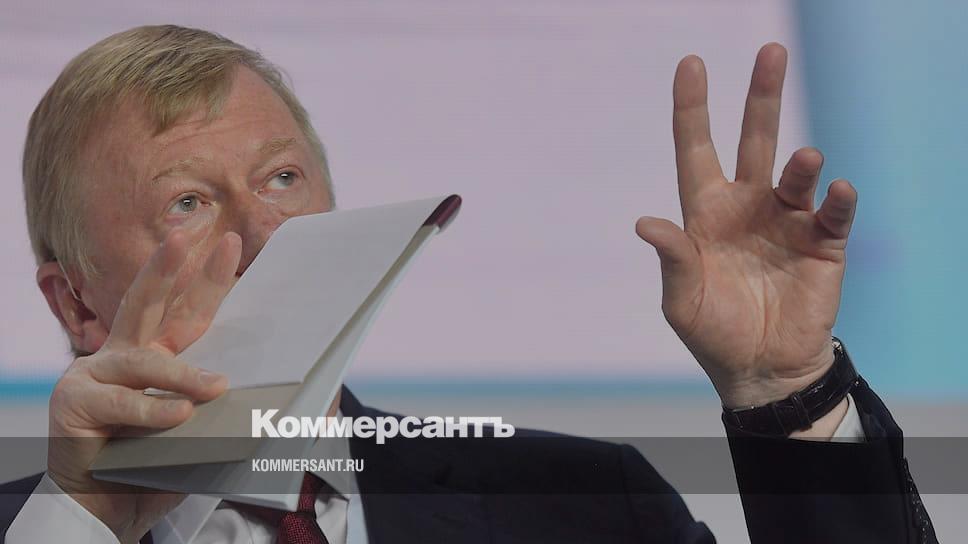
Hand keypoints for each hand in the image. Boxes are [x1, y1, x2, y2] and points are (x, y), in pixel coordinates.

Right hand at [47, 229, 239, 542]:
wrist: (108, 508)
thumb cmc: (160, 465)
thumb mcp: (208, 431)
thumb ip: (242, 410)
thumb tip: (317, 404)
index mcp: (157, 354)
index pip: (187, 311)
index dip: (208, 278)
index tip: (232, 243)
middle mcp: (124, 354)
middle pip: (146, 303)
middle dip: (168, 268)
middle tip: (188, 237)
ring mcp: (95, 375)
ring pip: (141, 360)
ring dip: (180, 374)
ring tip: (216, 388)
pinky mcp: (75, 404)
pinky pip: (122, 403)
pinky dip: (152, 410)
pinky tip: (179, 415)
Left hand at [636, 43, 856, 408]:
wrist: (760, 371)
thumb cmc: (713, 332)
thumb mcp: (682, 299)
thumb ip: (672, 258)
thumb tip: (645, 222)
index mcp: (706, 213)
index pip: (696, 149)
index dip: (692, 109)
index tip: (691, 64)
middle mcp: (748, 206)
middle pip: (754, 140)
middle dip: (761, 96)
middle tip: (770, 51)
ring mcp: (786, 221)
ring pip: (795, 174)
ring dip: (800, 164)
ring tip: (804, 160)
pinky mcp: (822, 244)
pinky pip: (833, 214)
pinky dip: (838, 201)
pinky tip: (837, 191)